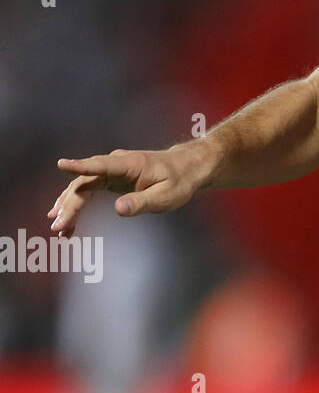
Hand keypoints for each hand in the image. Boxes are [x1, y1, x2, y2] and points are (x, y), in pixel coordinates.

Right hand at [49, 145, 208, 235]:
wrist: (187, 168)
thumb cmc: (178, 181)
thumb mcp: (166, 196)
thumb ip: (142, 202)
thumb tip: (118, 209)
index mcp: (130, 164)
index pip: (101, 165)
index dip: (81, 165)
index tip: (61, 164)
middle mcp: (116, 164)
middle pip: (85, 181)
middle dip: (69, 203)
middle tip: (58, 226)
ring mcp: (111, 170)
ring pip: (82, 186)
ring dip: (68, 206)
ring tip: (59, 229)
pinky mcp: (110, 178)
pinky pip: (87, 189)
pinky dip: (76, 204)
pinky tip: (66, 220)